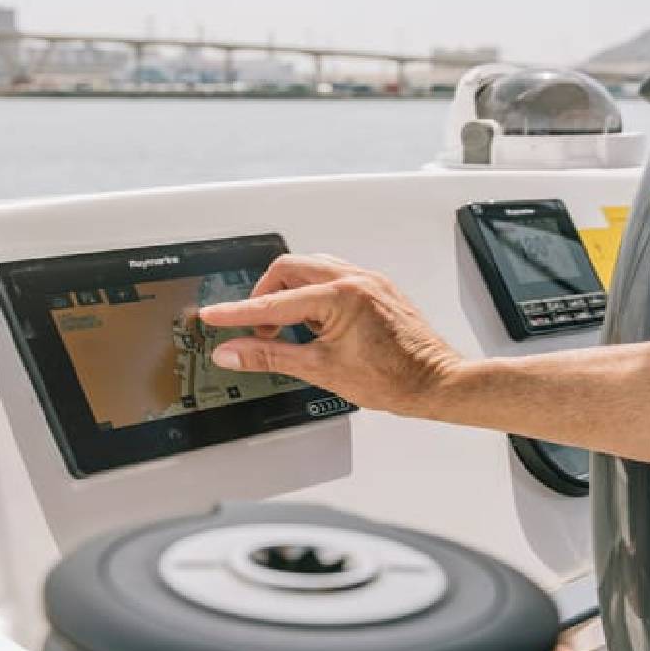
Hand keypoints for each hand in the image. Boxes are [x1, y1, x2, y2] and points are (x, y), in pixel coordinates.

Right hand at [199, 254, 460, 419]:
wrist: (435, 382)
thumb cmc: (393, 380)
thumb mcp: (321, 370)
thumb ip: (270, 357)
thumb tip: (233, 353)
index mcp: (339, 296)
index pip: (274, 303)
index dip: (237, 313)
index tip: (214, 315)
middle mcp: (354, 279)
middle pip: (289, 269)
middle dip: (265, 294)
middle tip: (255, 326)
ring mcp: (368, 280)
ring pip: (312, 267)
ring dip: (290, 290)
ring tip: (284, 326)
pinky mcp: (377, 287)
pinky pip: (334, 275)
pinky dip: (313, 292)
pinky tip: (313, 320)